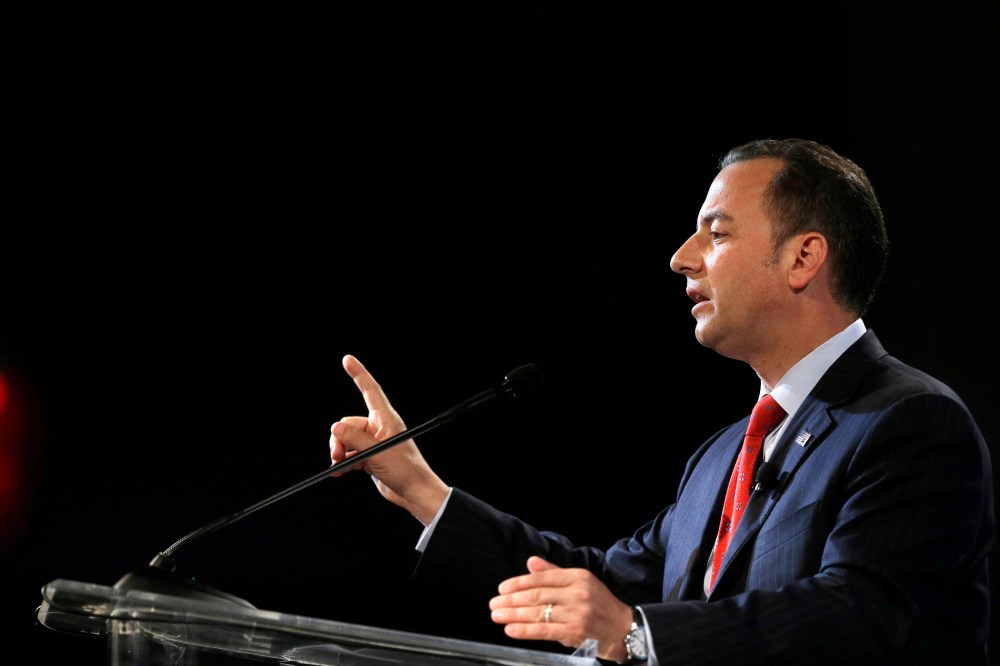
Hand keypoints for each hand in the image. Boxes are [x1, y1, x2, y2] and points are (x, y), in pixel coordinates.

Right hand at [329, 354, 449, 524]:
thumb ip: (354, 439)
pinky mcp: (369, 457)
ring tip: (340, 465)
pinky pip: (348, 453)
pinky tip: (341, 472)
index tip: (347, 359)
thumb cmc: (405, 470)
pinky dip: (343, 463)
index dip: (358, 374)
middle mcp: (378, 428)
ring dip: (339, 452)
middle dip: (339, 439)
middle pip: (348, 424)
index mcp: (386, 419)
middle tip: (338, 455)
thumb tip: (334, 428)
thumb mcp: (377, 452)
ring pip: (345, 440)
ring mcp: (373, 443)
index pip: (370, 390)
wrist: (412, 492)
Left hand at [489, 556, 632, 661]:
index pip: (542, 578)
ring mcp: (576, 614)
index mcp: (578, 577)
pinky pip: (544, 631)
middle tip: (493, 603)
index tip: (502, 588)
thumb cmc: (599, 604)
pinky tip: (511, 629)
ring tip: (497, 615)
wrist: (622, 629)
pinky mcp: (575, 633)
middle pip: (537, 595)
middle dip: (511, 600)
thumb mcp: (582, 582)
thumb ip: (554, 573)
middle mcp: (578, 593)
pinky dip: (525, 630)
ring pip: (538, 613)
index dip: (519, 583)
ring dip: (513, 615)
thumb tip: (531, 562)